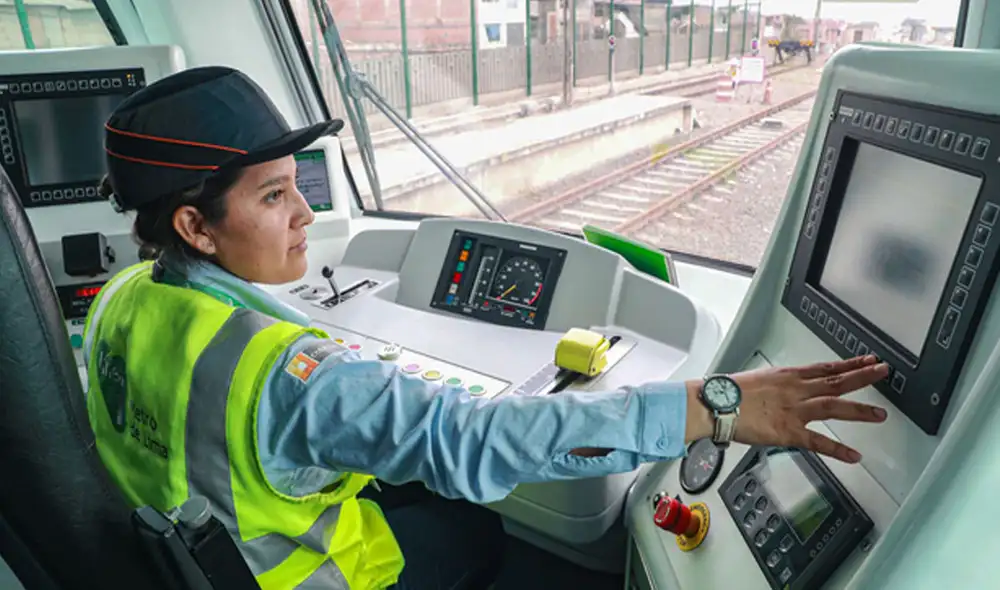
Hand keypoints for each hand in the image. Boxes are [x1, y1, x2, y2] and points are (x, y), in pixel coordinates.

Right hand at [685, 355, 888, 462]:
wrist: (716, 403)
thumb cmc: (731, 392)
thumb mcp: (760, 379)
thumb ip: (778, 385)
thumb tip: (786, 389)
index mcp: (789, 375)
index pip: (826, 367)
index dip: (850, 364)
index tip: (867, 359)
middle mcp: (796, 389)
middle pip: (836, 381)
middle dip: (863, 376)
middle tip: (884, 371)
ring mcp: (794, 410)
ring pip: (833, 407)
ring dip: (859, 410)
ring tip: (880, 414)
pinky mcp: (788, 432)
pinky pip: (817, 442)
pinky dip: (837, 450)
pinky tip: (854, 456)